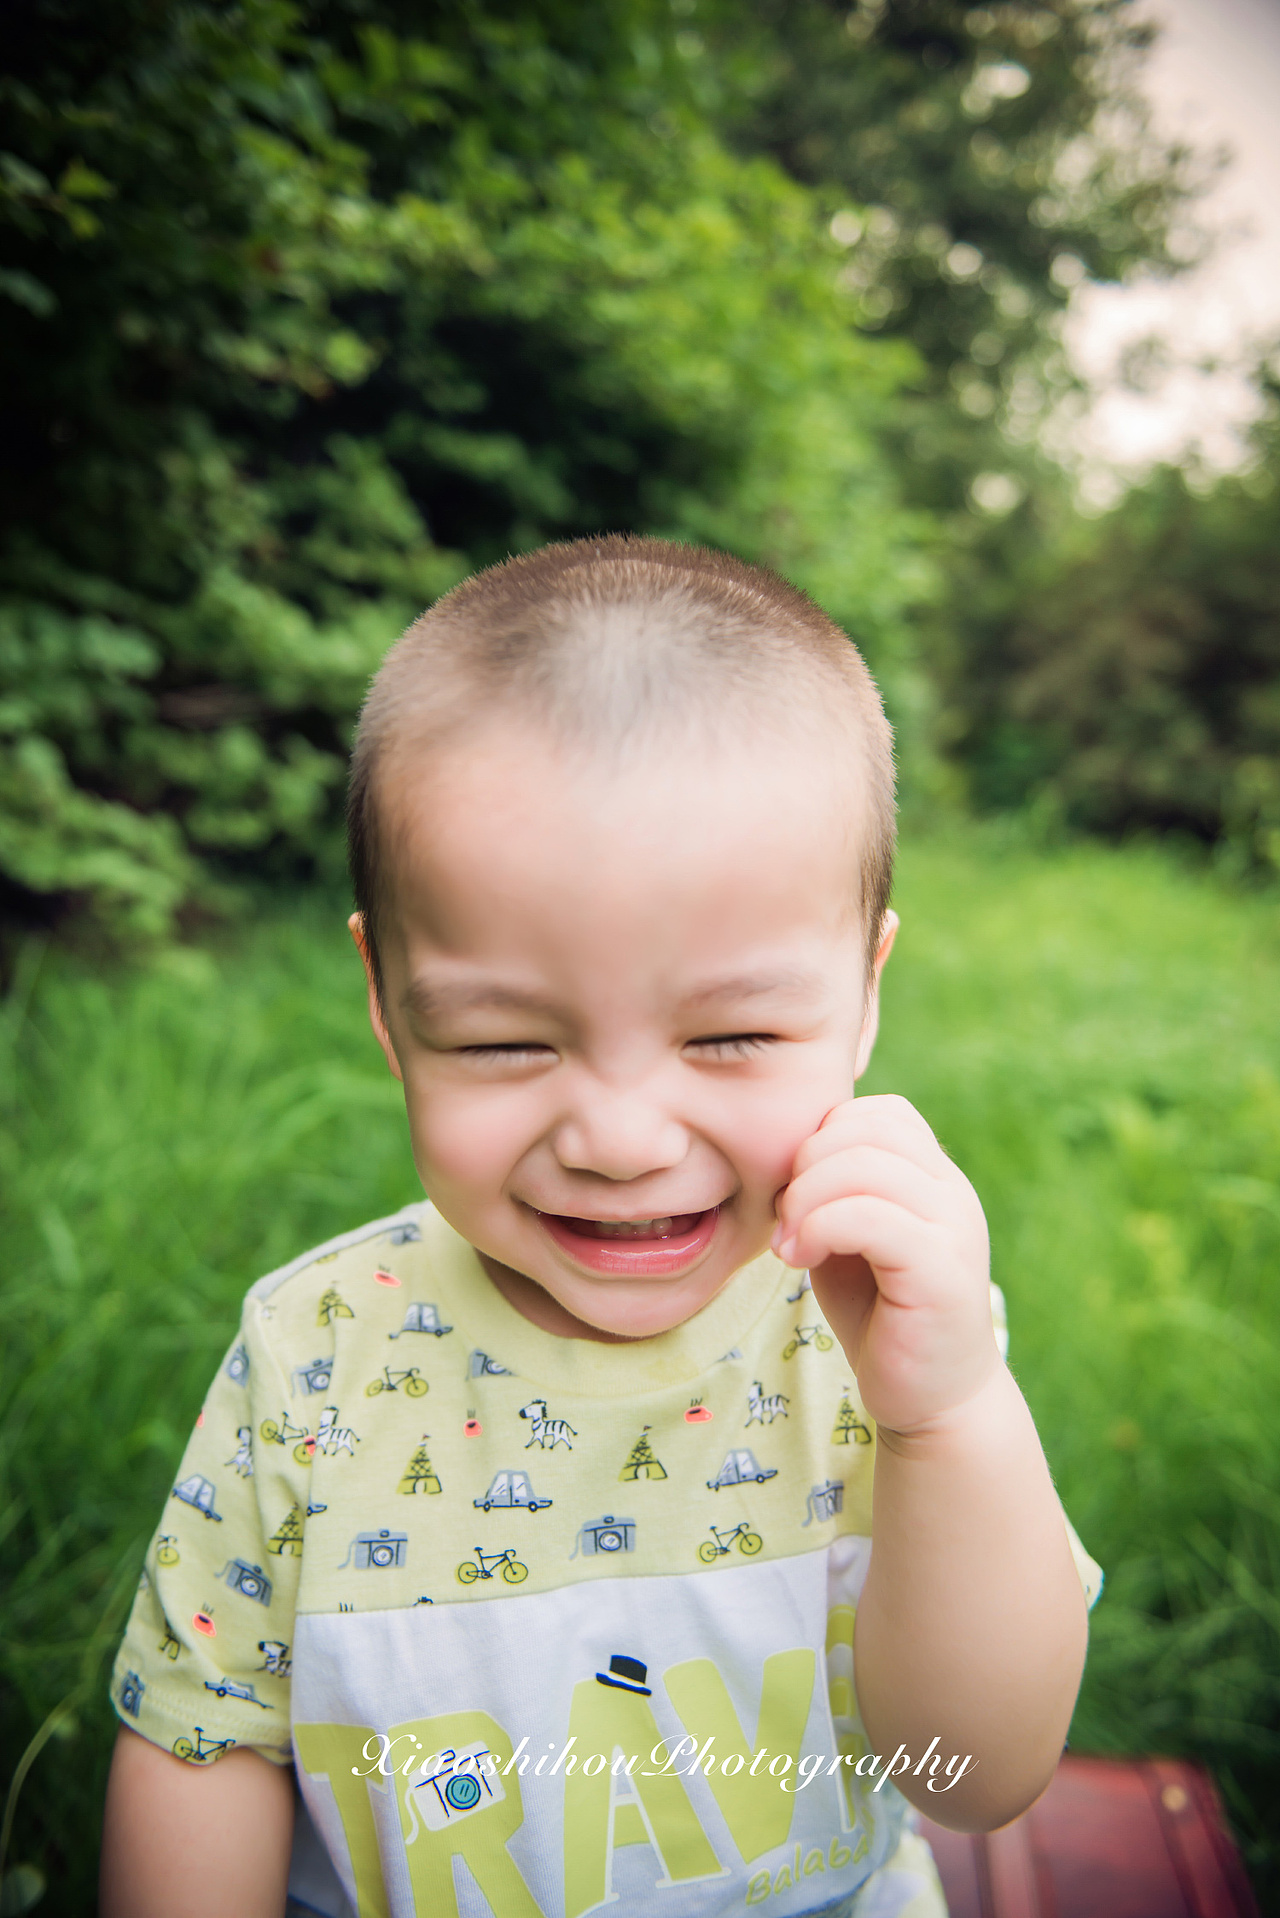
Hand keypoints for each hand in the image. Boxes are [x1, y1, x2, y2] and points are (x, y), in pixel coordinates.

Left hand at [771, 1094, 997, 1436]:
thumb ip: (833, 1185)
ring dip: (805, 1200)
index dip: (822, 1138)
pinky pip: (871, 1216)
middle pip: (867, 1128)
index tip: (797, 1194)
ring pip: (864, 1165)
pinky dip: (820, 1228)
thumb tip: (785, 1144)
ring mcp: (955, 1228)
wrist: (931, 1399)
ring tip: (788, 1246)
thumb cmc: (880, 1313)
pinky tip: (801, 1261)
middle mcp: (953, 1191)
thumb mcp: (848, 1234)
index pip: (878, 1112)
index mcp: (934, 1176)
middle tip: (784, 1221)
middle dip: (806, 1165)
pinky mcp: (943, 1271)